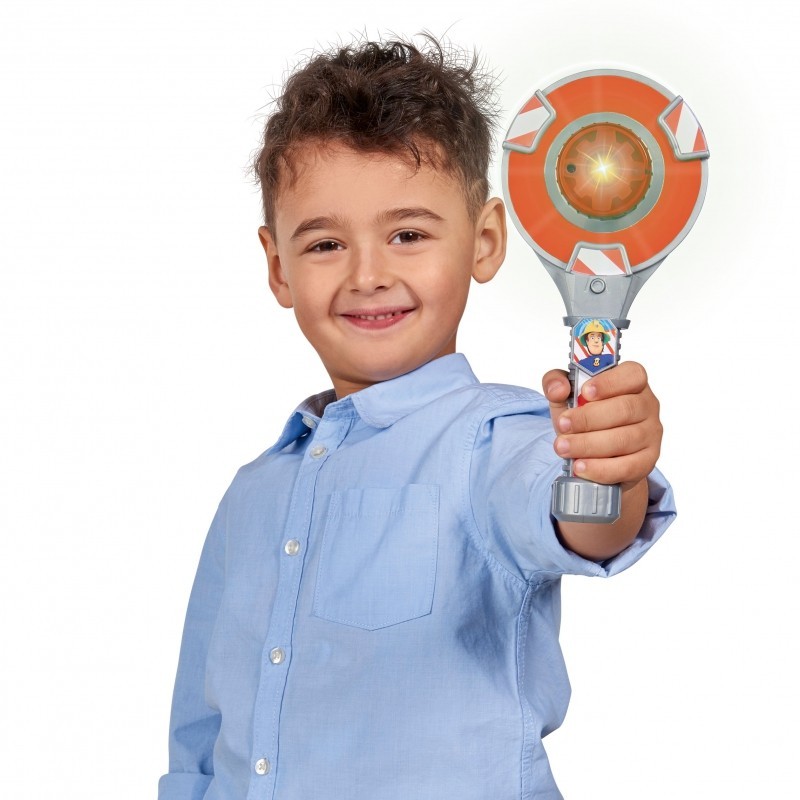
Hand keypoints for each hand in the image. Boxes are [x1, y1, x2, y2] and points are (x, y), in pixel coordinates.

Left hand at [542, 361, 662, 488]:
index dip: (609, 382)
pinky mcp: (647, 461)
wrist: (593, 452)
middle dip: (588, 419)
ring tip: (563, 447)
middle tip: (563, 426)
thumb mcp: (565, 395)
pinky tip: (580, 466)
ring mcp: (651, 434)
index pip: (632, 374)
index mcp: (632, 382)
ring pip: (624, 439)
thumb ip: (556, 383)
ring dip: (588, 445)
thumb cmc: (584, 417)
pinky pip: (627, 467)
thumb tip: (558, 389)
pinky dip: (600, 468)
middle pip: (625, 409)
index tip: (584, 392)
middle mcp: (647, 405)